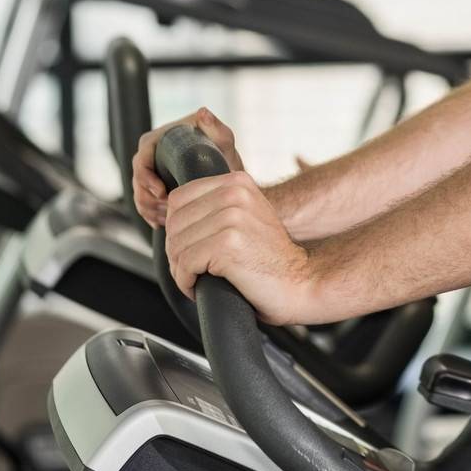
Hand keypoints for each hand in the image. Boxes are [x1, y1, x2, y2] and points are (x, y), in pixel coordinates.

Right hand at [132, 108, 244, 226]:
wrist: (229, 177)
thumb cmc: (225, 153)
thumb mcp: (223, 139)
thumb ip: (215, 126)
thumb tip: (202, 113)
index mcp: (160, 139)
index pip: (141, 158)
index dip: (146, 178)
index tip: (161, 193)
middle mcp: (151, 155)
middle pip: (137, 180)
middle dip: (148, 199)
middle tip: (167, 211)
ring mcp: (151, 173)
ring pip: (139, 195)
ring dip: (150, 210)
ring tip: (169, 219)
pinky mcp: (154, 190)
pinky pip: (144, 205)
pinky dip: (151, 216)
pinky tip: (163, 223)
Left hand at [164, 170, 315, 324]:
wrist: (300, 282)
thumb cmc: (269, 257)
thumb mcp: (246, 217)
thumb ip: (216, 206)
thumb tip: (169, 214)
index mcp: (237, 182)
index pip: (178, 198)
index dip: (175, 229)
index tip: (188, 248)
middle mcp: (234, 193)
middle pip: (174, 222)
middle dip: (175, 252)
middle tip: (190, 270)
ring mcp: (231, 217)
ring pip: (176, 245)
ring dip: (179, 270)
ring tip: (196, 279)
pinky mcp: (227, 244)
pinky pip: (185, 264)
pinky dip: (185, 282)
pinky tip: (198, 288)